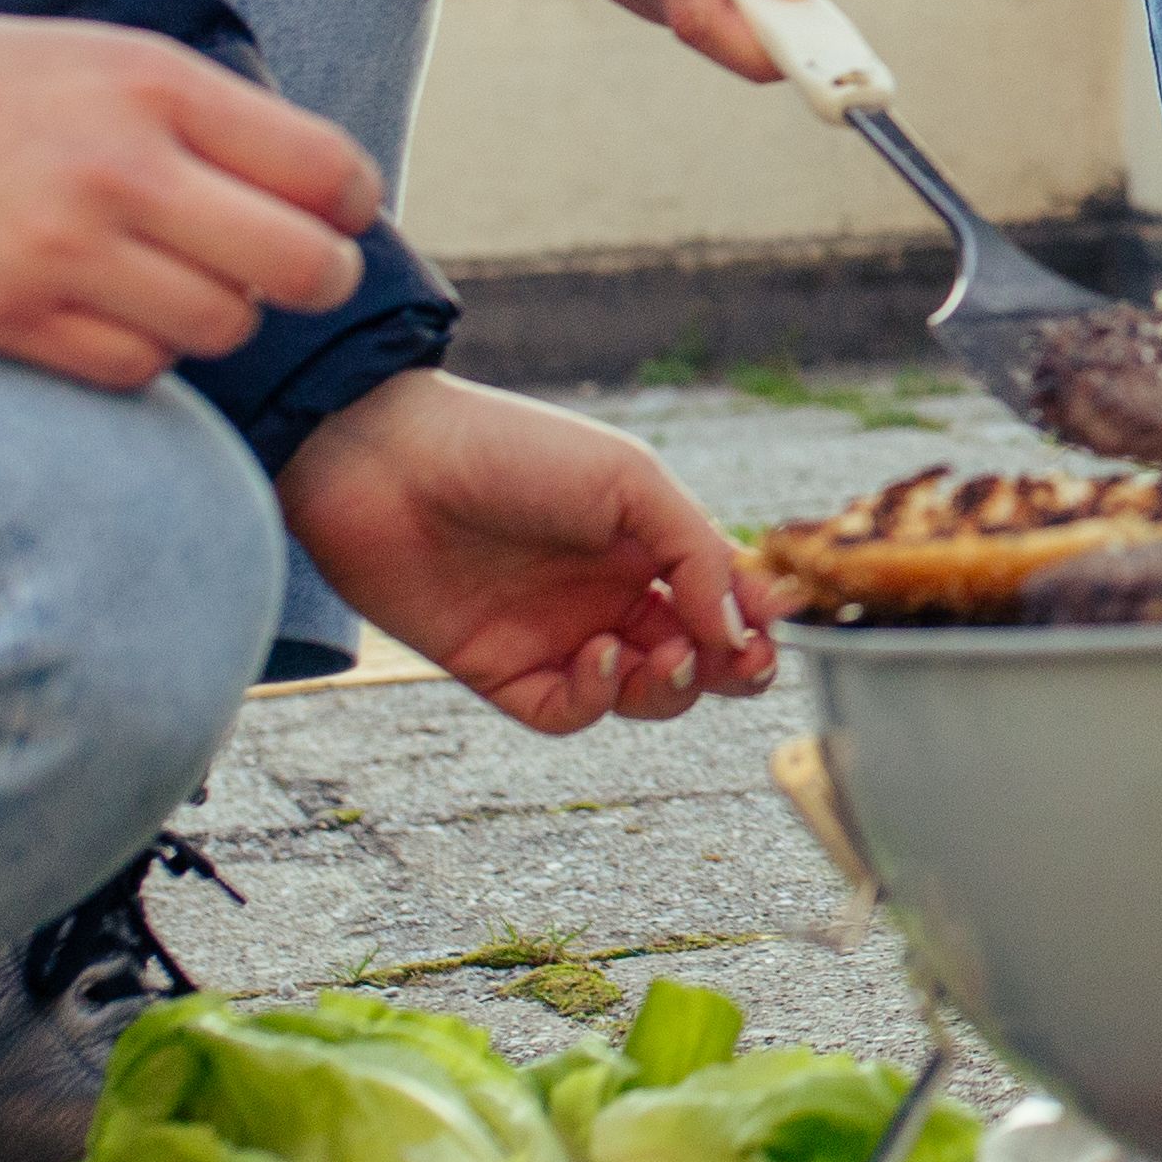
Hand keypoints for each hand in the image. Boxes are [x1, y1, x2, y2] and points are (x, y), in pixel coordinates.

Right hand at [0, 0, 374, 389]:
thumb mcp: (82, 56)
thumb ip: (192, 115)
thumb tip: (306, 187)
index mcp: (154, 82)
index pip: (328, 170)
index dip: (343, 208)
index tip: (319, 217)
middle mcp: (124, 163)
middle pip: (305, 267)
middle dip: (306, 280)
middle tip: (270, 274)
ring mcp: (64, 246)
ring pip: (224, 328)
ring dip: (208, 319)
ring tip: (153, 283)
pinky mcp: (3, 317)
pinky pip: (134, 370)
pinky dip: (131, 355)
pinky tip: (87, 314)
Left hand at [275, 370, 778, 733]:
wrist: (384, 463)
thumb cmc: (511, 449)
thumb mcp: (629, 482)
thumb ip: (697, 553)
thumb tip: (744, 629)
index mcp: (646, 541)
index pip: (723, 597)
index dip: (756, 621)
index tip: (777, 630)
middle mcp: (609, 592)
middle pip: (694, 657)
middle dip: (729, 669)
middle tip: (740, 665)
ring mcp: (556, 634)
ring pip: (639, 694)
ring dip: (669, 688)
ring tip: (666, 659)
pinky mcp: (500, 670)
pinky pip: (566, 712)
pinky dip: (595, 698)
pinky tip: (596, 656)